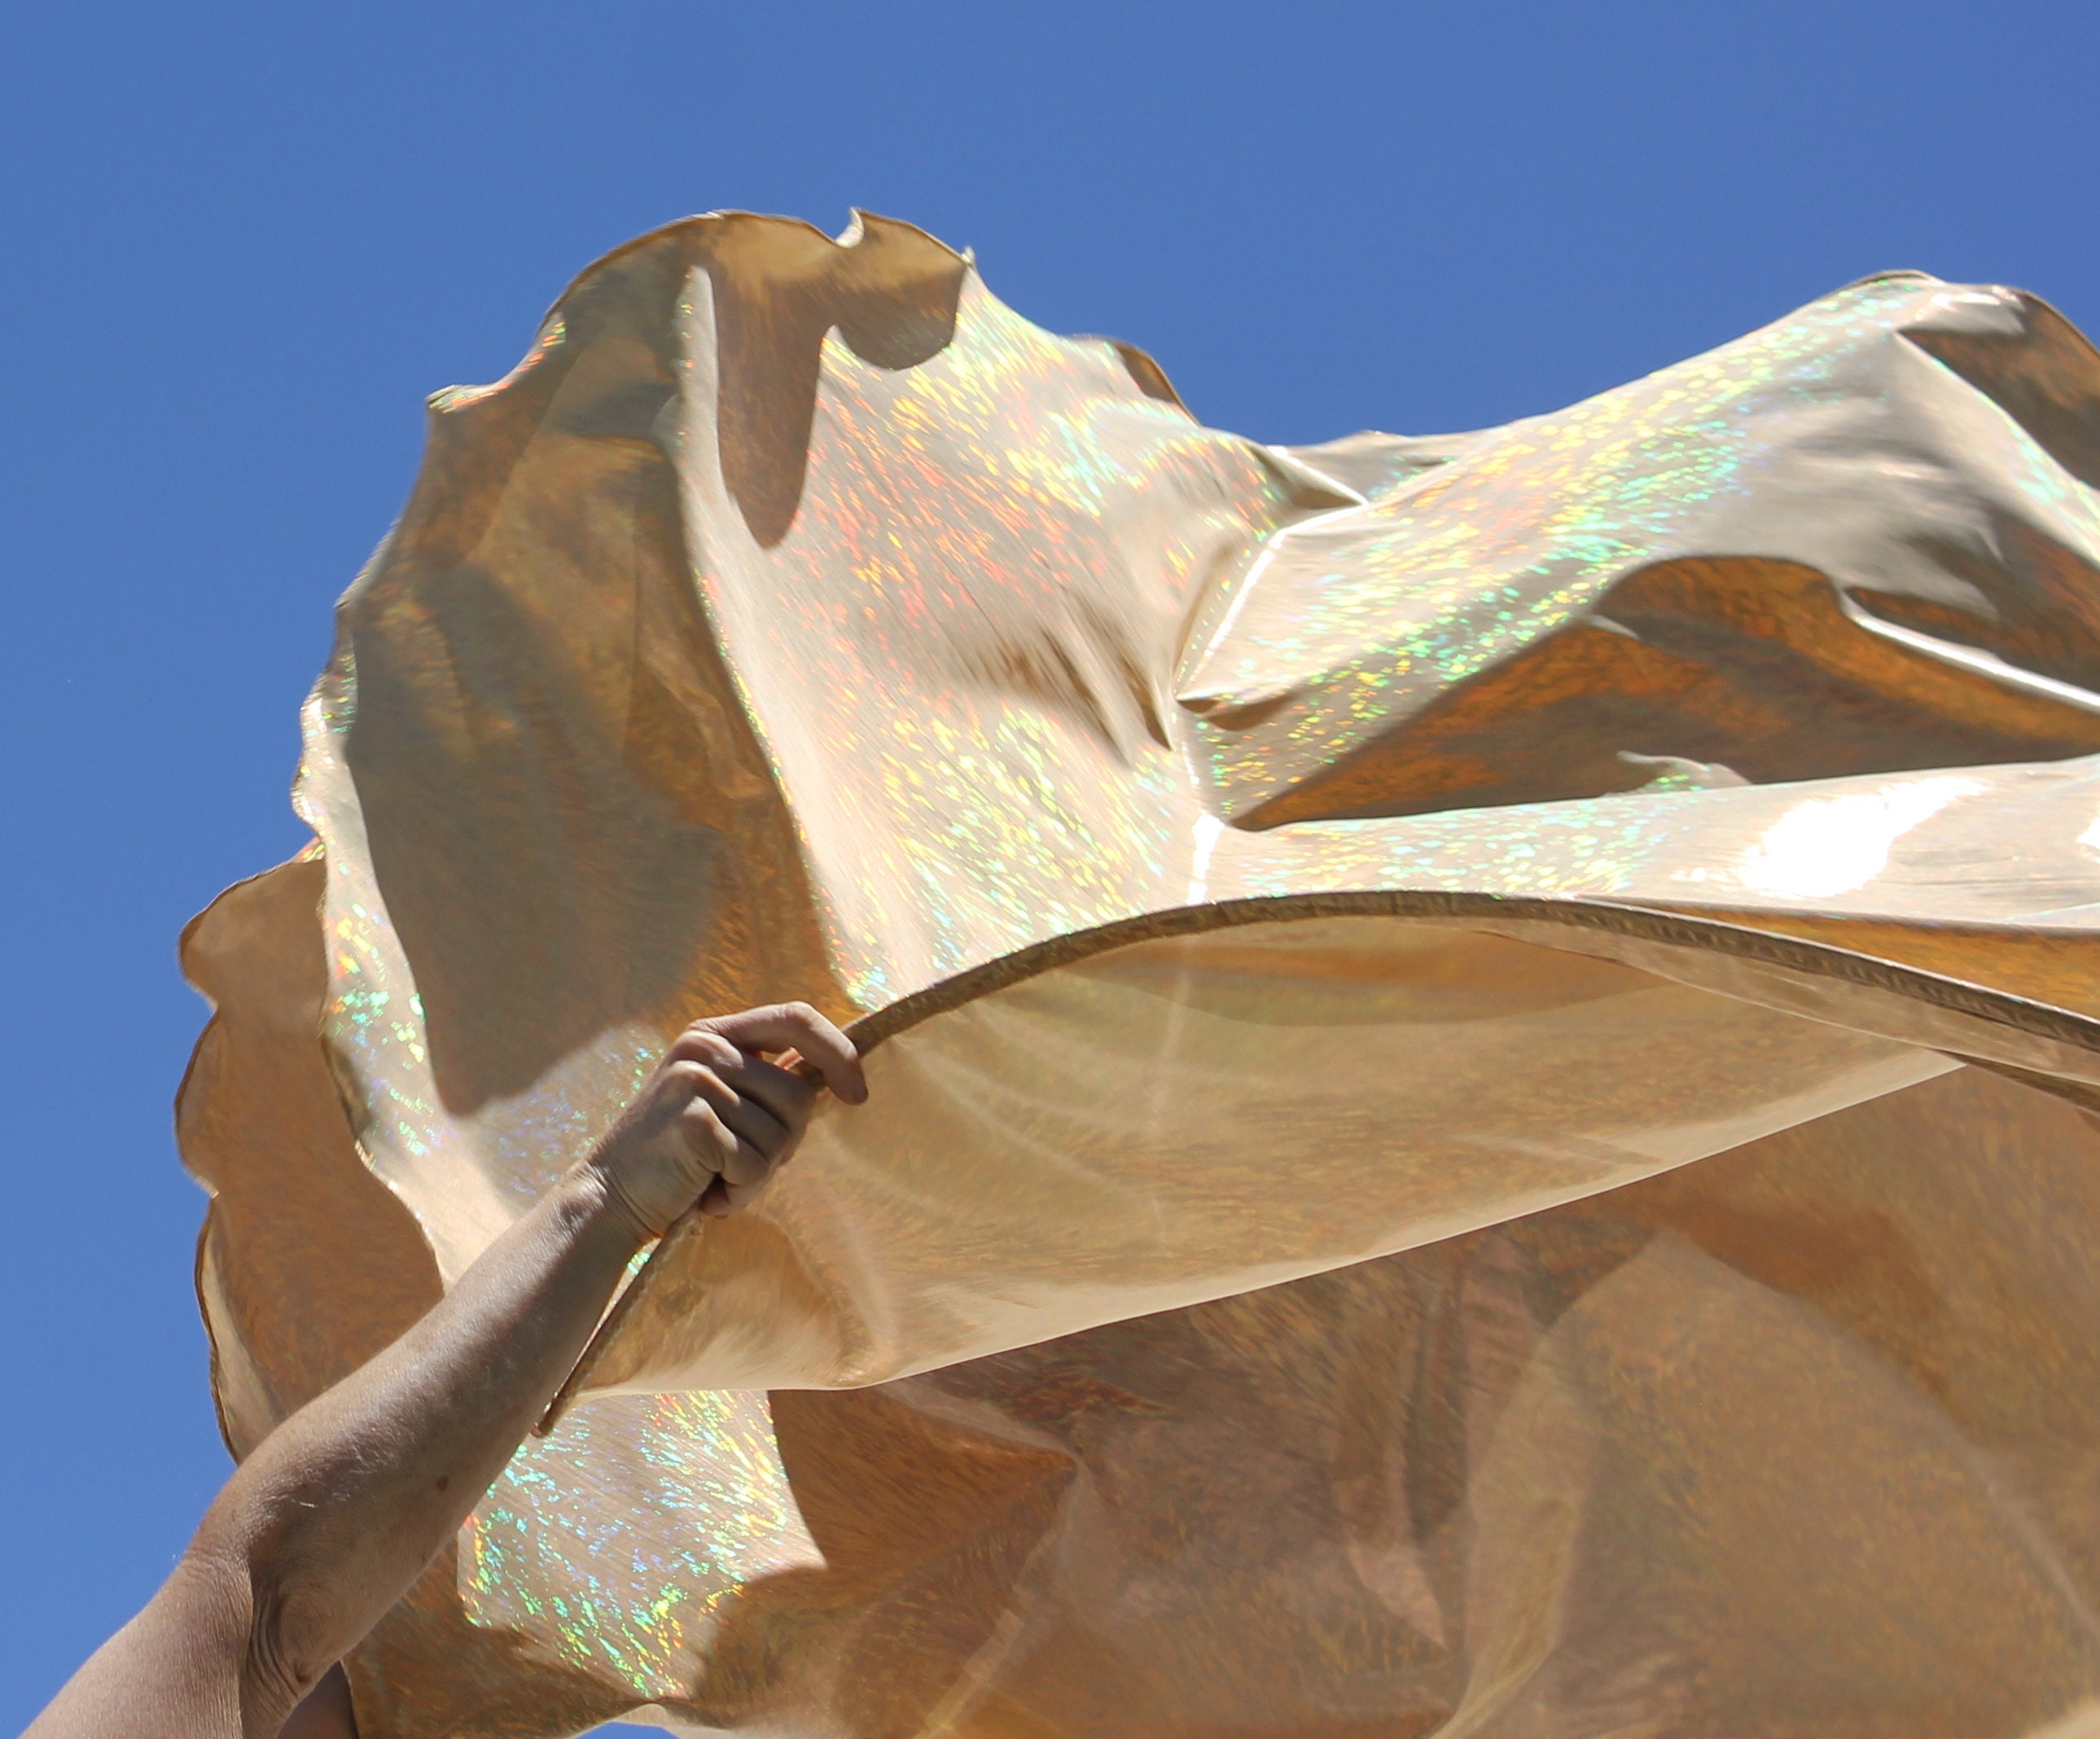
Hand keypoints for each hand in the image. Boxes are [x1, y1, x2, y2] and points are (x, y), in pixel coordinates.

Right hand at [586, 1003, 866, 1236]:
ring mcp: (696, 1081)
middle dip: (784, 1143)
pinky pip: (754, 1165)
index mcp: (714, 1034)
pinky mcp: (695, 1122)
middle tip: (738, 1163)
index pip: (797, 1017)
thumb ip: (766, 1083)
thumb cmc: (679, 1159)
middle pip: (799, 1095)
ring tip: (713, 1177)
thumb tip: (838, 1075)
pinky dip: (737, 1193)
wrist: (608, 1198)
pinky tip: (702, 1191)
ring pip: (781, 1135)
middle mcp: (705, 1048)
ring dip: (757, 1174)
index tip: (858, 1094)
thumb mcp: (722, 1103)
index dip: (839, 1052)